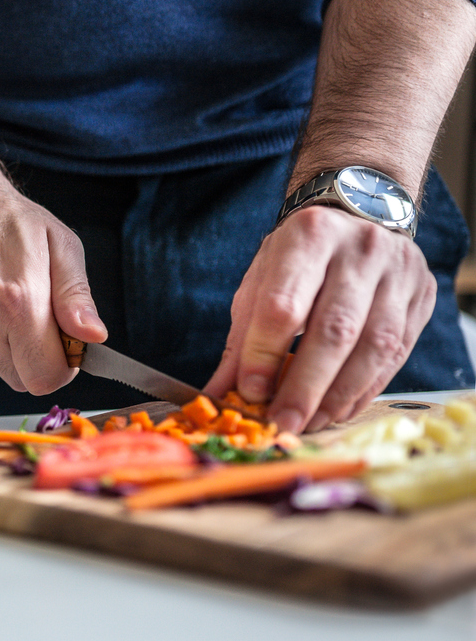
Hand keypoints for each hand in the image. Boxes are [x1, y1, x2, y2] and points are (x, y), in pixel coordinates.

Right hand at [0, 53, 105, 396]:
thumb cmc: (8, 220)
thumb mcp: (61, 247)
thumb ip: (77, 298)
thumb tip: (93, 337)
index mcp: (19, 303)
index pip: (46, 377)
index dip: (63, 367)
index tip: (65, 344)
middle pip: (21, 380)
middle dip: (37, 359)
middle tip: (39, 320)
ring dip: (9, 348)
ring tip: (6, 304)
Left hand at [205, 206, 435, 432]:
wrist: (359, 217)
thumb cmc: (299, 258)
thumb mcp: (261, 283)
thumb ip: (242, 338)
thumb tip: (218, 396)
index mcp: (310, 236)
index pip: (284, 306)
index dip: (265, 355)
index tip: (250, 393)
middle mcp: (361, 249)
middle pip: (335, 330)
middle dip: (305, 387)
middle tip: (283, 423)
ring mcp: (399, 273)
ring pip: (374, 346)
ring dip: (338, 395)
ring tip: (310, 423)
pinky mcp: (421, 297)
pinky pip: (397, 354)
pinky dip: (365, 389)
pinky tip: (340, 409)